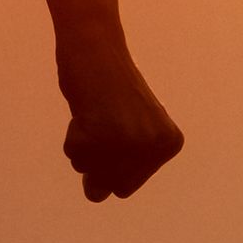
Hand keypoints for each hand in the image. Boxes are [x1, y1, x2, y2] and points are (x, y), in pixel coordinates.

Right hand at [57, 44, 182, 203]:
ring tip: (95, 115)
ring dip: (84, 146)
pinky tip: (86, 111)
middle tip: (102, 125)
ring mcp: (128, 141)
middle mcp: (154, 145)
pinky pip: (73, 155)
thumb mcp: (135, 128)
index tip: (116, 126)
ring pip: (89, 173)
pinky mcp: (100, 134)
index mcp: (169, 144)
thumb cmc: (110, 87)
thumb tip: (96, 194)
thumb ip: (124, 166)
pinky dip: (73, 135)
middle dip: (97, 162)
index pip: (127, 185)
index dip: (110, 161)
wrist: (97, 47)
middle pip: (112, 187)